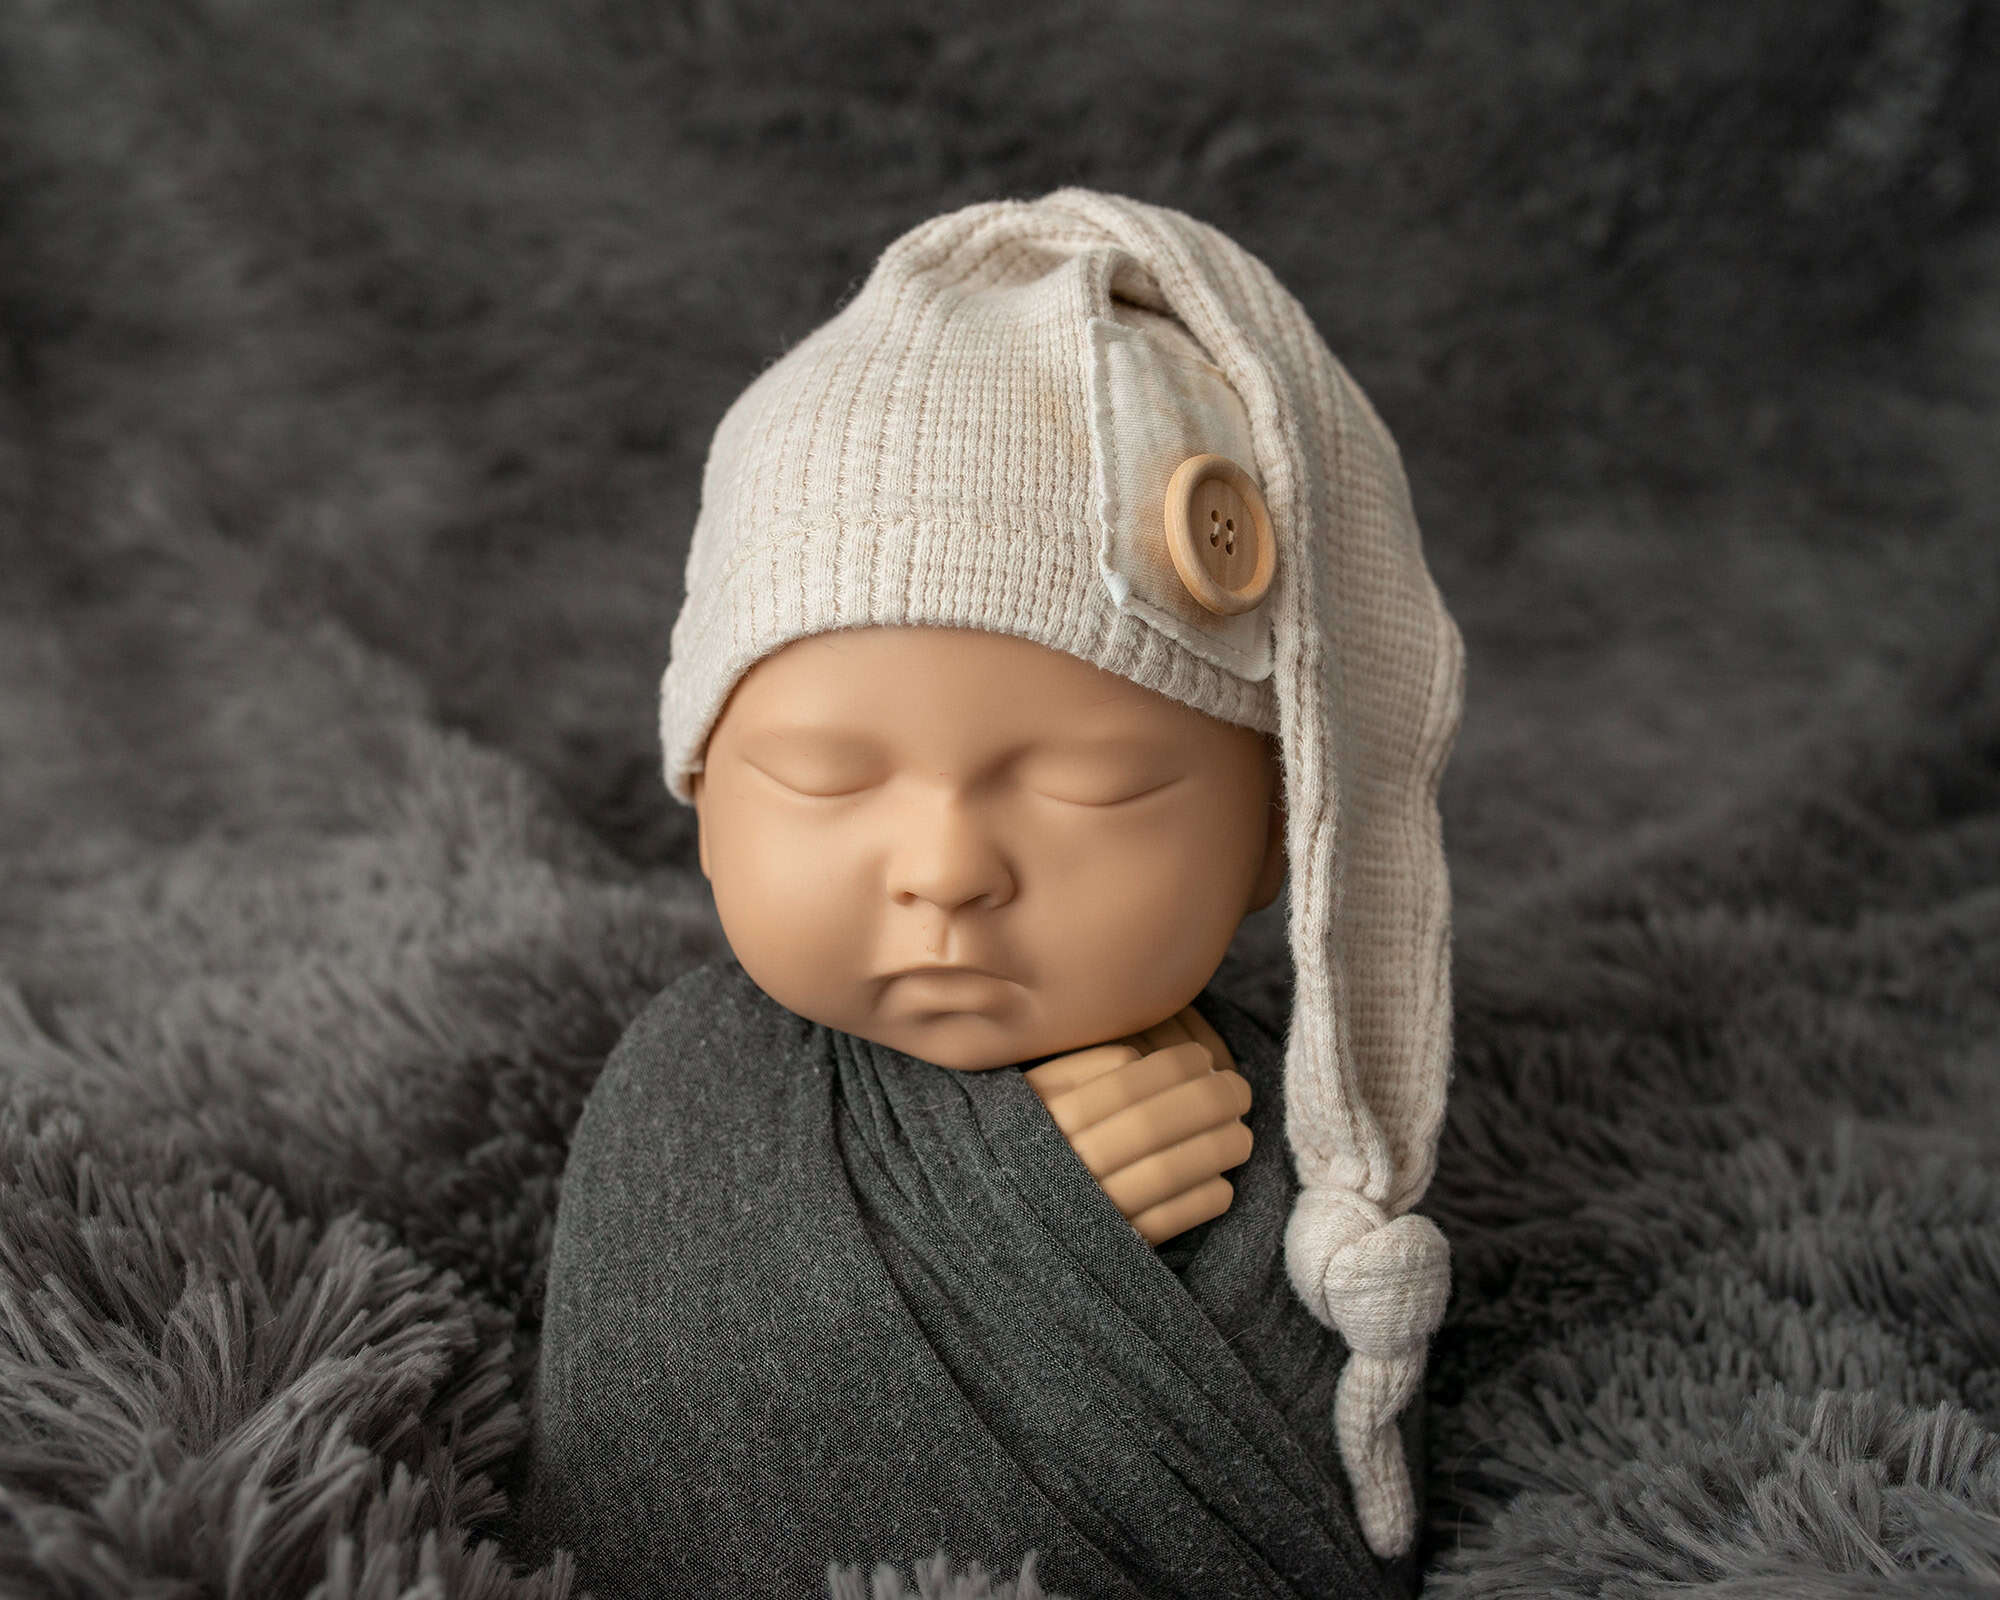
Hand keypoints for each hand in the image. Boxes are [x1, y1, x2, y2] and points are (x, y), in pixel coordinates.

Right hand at [1022, 1006, 1252, 1247]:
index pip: (1122, 1086)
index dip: (1171, 1068)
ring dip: (1214, 1149)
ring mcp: (1088, 1211)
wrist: (995, 1224)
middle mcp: (1066, 1164)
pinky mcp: (1107, 1252)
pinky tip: (1222, 1185)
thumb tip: (1134, 1055)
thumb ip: (1073, 1070)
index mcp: (1046, 1121)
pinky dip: (1199, 1202)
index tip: (1204, 1056)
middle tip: (1238, 1089)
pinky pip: (1164, 1224)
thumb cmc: (1018, 1145)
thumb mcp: (1028, 1098)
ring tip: (1242, 1135)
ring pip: (1164, 1174)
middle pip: (1150, 1127)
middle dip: (1206, 1102)